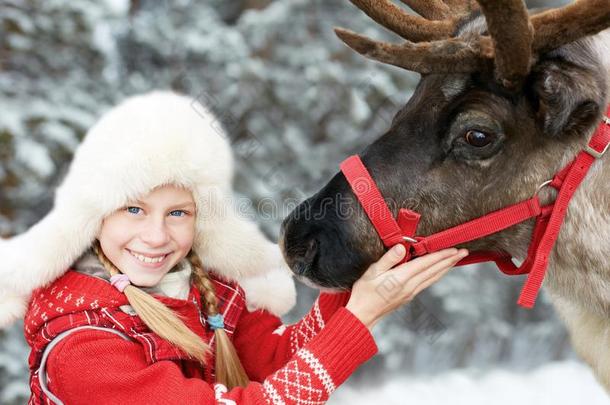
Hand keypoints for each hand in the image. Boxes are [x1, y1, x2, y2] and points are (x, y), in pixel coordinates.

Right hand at [346, 244, 467, 329]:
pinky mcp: (409, 296)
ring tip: (456, 259)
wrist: (363, 315)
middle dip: (450, 260)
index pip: (426, 263)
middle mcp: (410, 286)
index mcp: (402, 278)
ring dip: (446, 267)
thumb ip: (389, 259)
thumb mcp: (372, 272)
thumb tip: (402, 247)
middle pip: (434, 270)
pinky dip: (437, 274)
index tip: (454, 248)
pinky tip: (439, 272)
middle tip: (464, 252)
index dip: (441, 255)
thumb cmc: (364, 292)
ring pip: (433, 277)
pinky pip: (428, 282)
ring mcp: (411, 292)